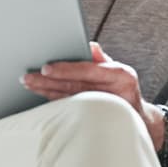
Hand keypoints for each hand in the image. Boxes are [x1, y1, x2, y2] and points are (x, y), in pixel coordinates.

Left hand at [20, 42, 163, 147]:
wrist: (138, 120)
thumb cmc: (124, 91)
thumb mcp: (119, 71)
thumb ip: (101, 60)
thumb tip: (90, 45)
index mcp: (121, 75)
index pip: (89, 71)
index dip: (66, 70)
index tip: (46, 68)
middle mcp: (115, 91)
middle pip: (76, 86)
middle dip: (49, 82)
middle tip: (28, 78)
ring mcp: (106, 108)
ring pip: (71, 100)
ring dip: (47, 92)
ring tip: (30, 85)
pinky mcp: (97, 121)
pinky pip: (72, 111)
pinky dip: (55, 103)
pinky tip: (42, 97)